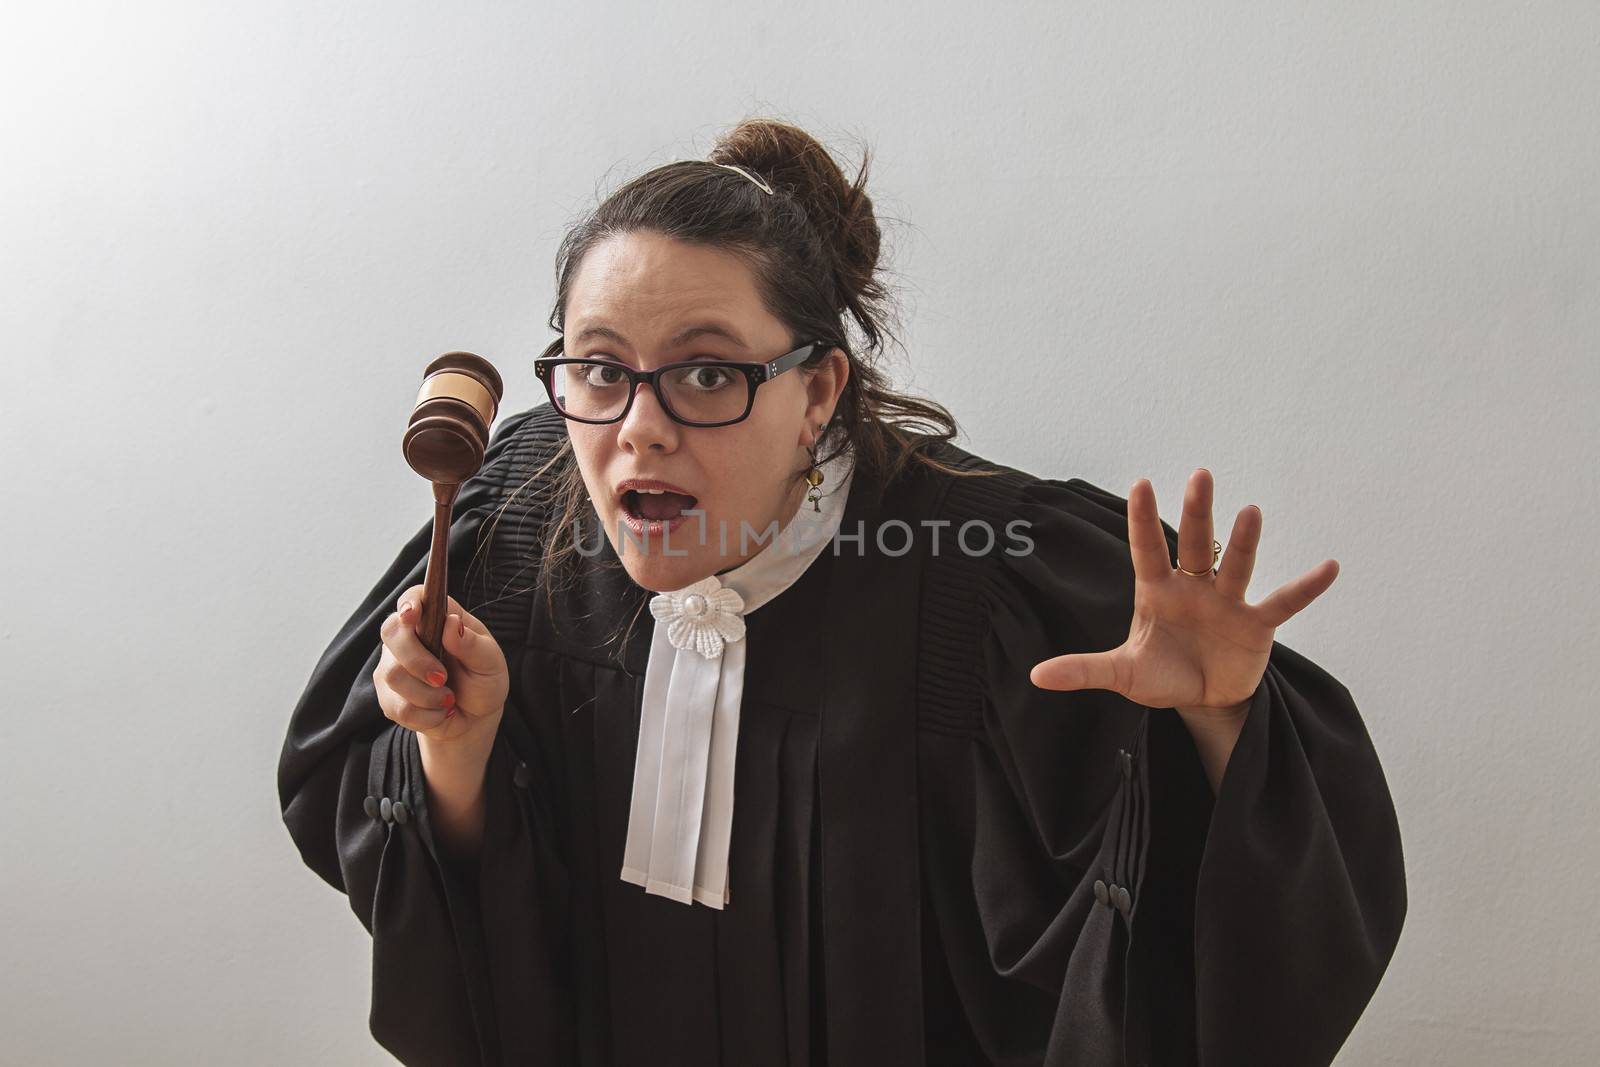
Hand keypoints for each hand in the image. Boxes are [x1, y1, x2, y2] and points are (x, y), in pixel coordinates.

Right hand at [374, 583, 508, 744]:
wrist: (474, 719)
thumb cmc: (483, 681)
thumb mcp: (490, 663)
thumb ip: (472, 644)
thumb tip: (451, 623)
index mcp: (437, 618)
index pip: (414, 597)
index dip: (409, 603)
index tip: (412, 615)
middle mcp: (410, 637)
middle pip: (391, 632)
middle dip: (416, 660)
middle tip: (442, 678)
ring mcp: (394, 665)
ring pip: (393, 675)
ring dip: (427, 695)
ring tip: (449, 699)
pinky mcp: (388, 696)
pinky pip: (397, 707)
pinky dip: (426, 715)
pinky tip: (440, 712)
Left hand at [1028, 469, 1338, 714]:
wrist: (1204, 699)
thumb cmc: (1161, 674)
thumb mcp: (1122, 674)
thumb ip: (1084, 670)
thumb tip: (1036, 676)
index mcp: (1157, 592)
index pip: (1147, 549)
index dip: (1143, 519)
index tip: (1140, 483)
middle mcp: (1193, 587)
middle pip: (1195, 543)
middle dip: (1197, 512)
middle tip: (1201, 475)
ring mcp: (1227, 602)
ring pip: (1235, 566)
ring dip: (1244, 542)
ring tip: (1251, 512)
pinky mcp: (1257, 625)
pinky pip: (1284, 602)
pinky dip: (1306, 587)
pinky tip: (1330, 566)